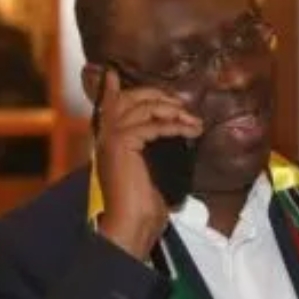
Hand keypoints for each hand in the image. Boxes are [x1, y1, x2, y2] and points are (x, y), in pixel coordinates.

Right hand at [91, 68, 202, 259]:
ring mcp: (112, 137)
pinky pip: (154, 125)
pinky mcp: (122, 143)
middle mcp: (105, 135)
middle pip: (130, 99)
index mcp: (107, 141)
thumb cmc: (142, 206)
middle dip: (157, 96)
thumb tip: (171, 132)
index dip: (114, 89)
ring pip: (144, 108)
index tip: (115, 73)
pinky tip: (190, 131)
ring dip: (174, 111)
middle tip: (182, 105)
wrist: (131, 224)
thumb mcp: (148, 170)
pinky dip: (176, 126)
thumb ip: (150, 148)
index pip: (110, 105)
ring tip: (193, 121)